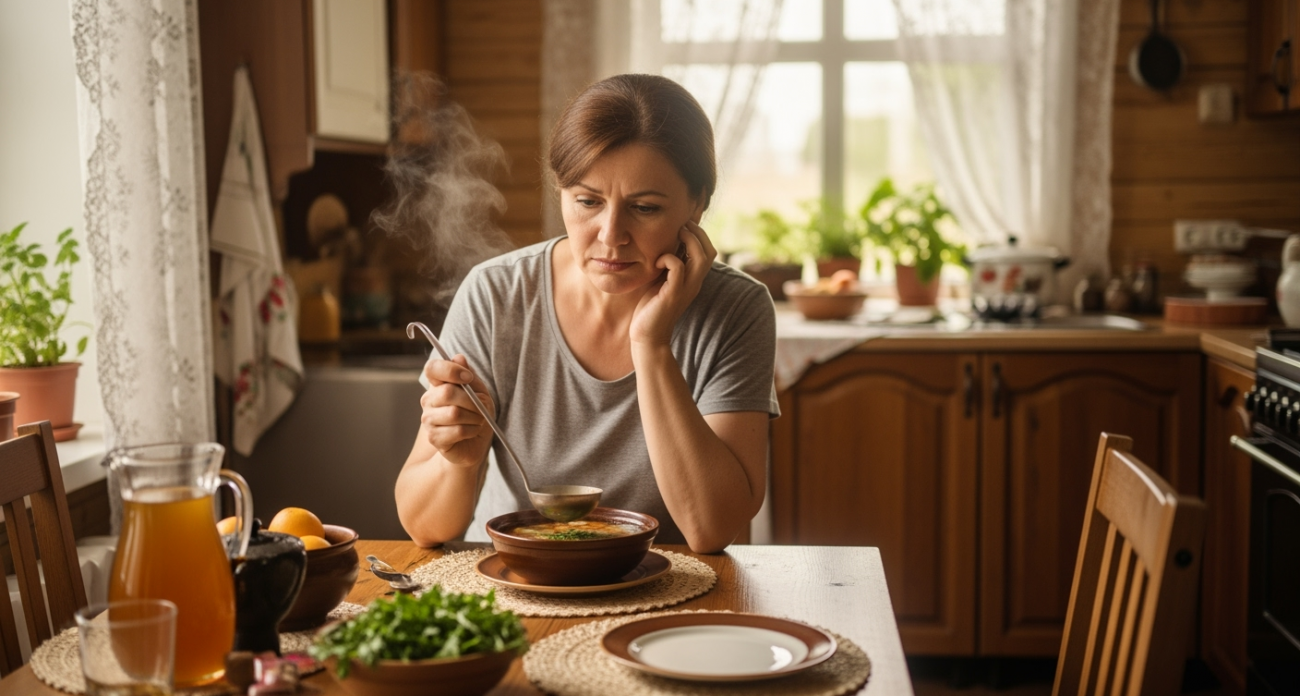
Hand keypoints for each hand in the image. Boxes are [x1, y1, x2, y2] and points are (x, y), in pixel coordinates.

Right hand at [419, 355, 494, 468]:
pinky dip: (471, 430)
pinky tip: (471, 432)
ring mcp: (428, 419)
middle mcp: (428, 400)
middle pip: (447, 392)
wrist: (474, 442)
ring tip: (477, 421)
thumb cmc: (476, 414)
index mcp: (437, 385)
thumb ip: (468, 375)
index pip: (432, 368)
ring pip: (454, 413)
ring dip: (474, 417)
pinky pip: (457, 431)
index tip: (468, 378)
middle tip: (480, 408)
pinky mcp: (434, 438)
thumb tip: (459, 357)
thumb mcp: (479, 391)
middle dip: (472, 401)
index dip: (450, 370)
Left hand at [630, 220, 717, 345]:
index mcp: (693, 279)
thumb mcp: (662, 281)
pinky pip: (678, 269)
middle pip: (709, 252)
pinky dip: (669, 259)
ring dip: (689, 241)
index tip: (684, 224)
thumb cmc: (651, 307)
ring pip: (700, 258)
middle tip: (683, 223)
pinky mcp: (673, 294)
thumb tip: (665, 245)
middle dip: (698, 233)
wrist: (647, 335)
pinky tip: (657, 262)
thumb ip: (668, 265)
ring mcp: (686, 289)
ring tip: (677, 233)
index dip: (700, 235)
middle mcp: (694, 283)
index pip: (708, 252)